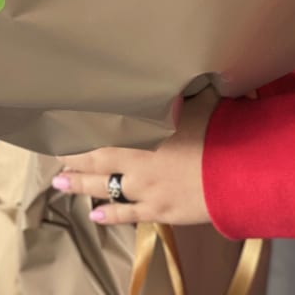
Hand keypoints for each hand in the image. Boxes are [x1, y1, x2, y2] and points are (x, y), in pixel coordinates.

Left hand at [52, 87, 218, 225]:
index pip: (103, 131)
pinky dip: (110, 215)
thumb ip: (177, 95)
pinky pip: (128, 214)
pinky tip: (94, 216)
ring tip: (60, 182)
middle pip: (97, 160)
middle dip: (73, 158)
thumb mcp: (197, 102)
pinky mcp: (160, 211)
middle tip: (55, 157)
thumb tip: (171, 79)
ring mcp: (147, 189)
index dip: (81, 131)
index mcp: (144, 132)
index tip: (64, 128)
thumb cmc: (220, 130)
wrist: (239, 172)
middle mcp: (138, 161)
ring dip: (81, 185)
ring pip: (105, 187)